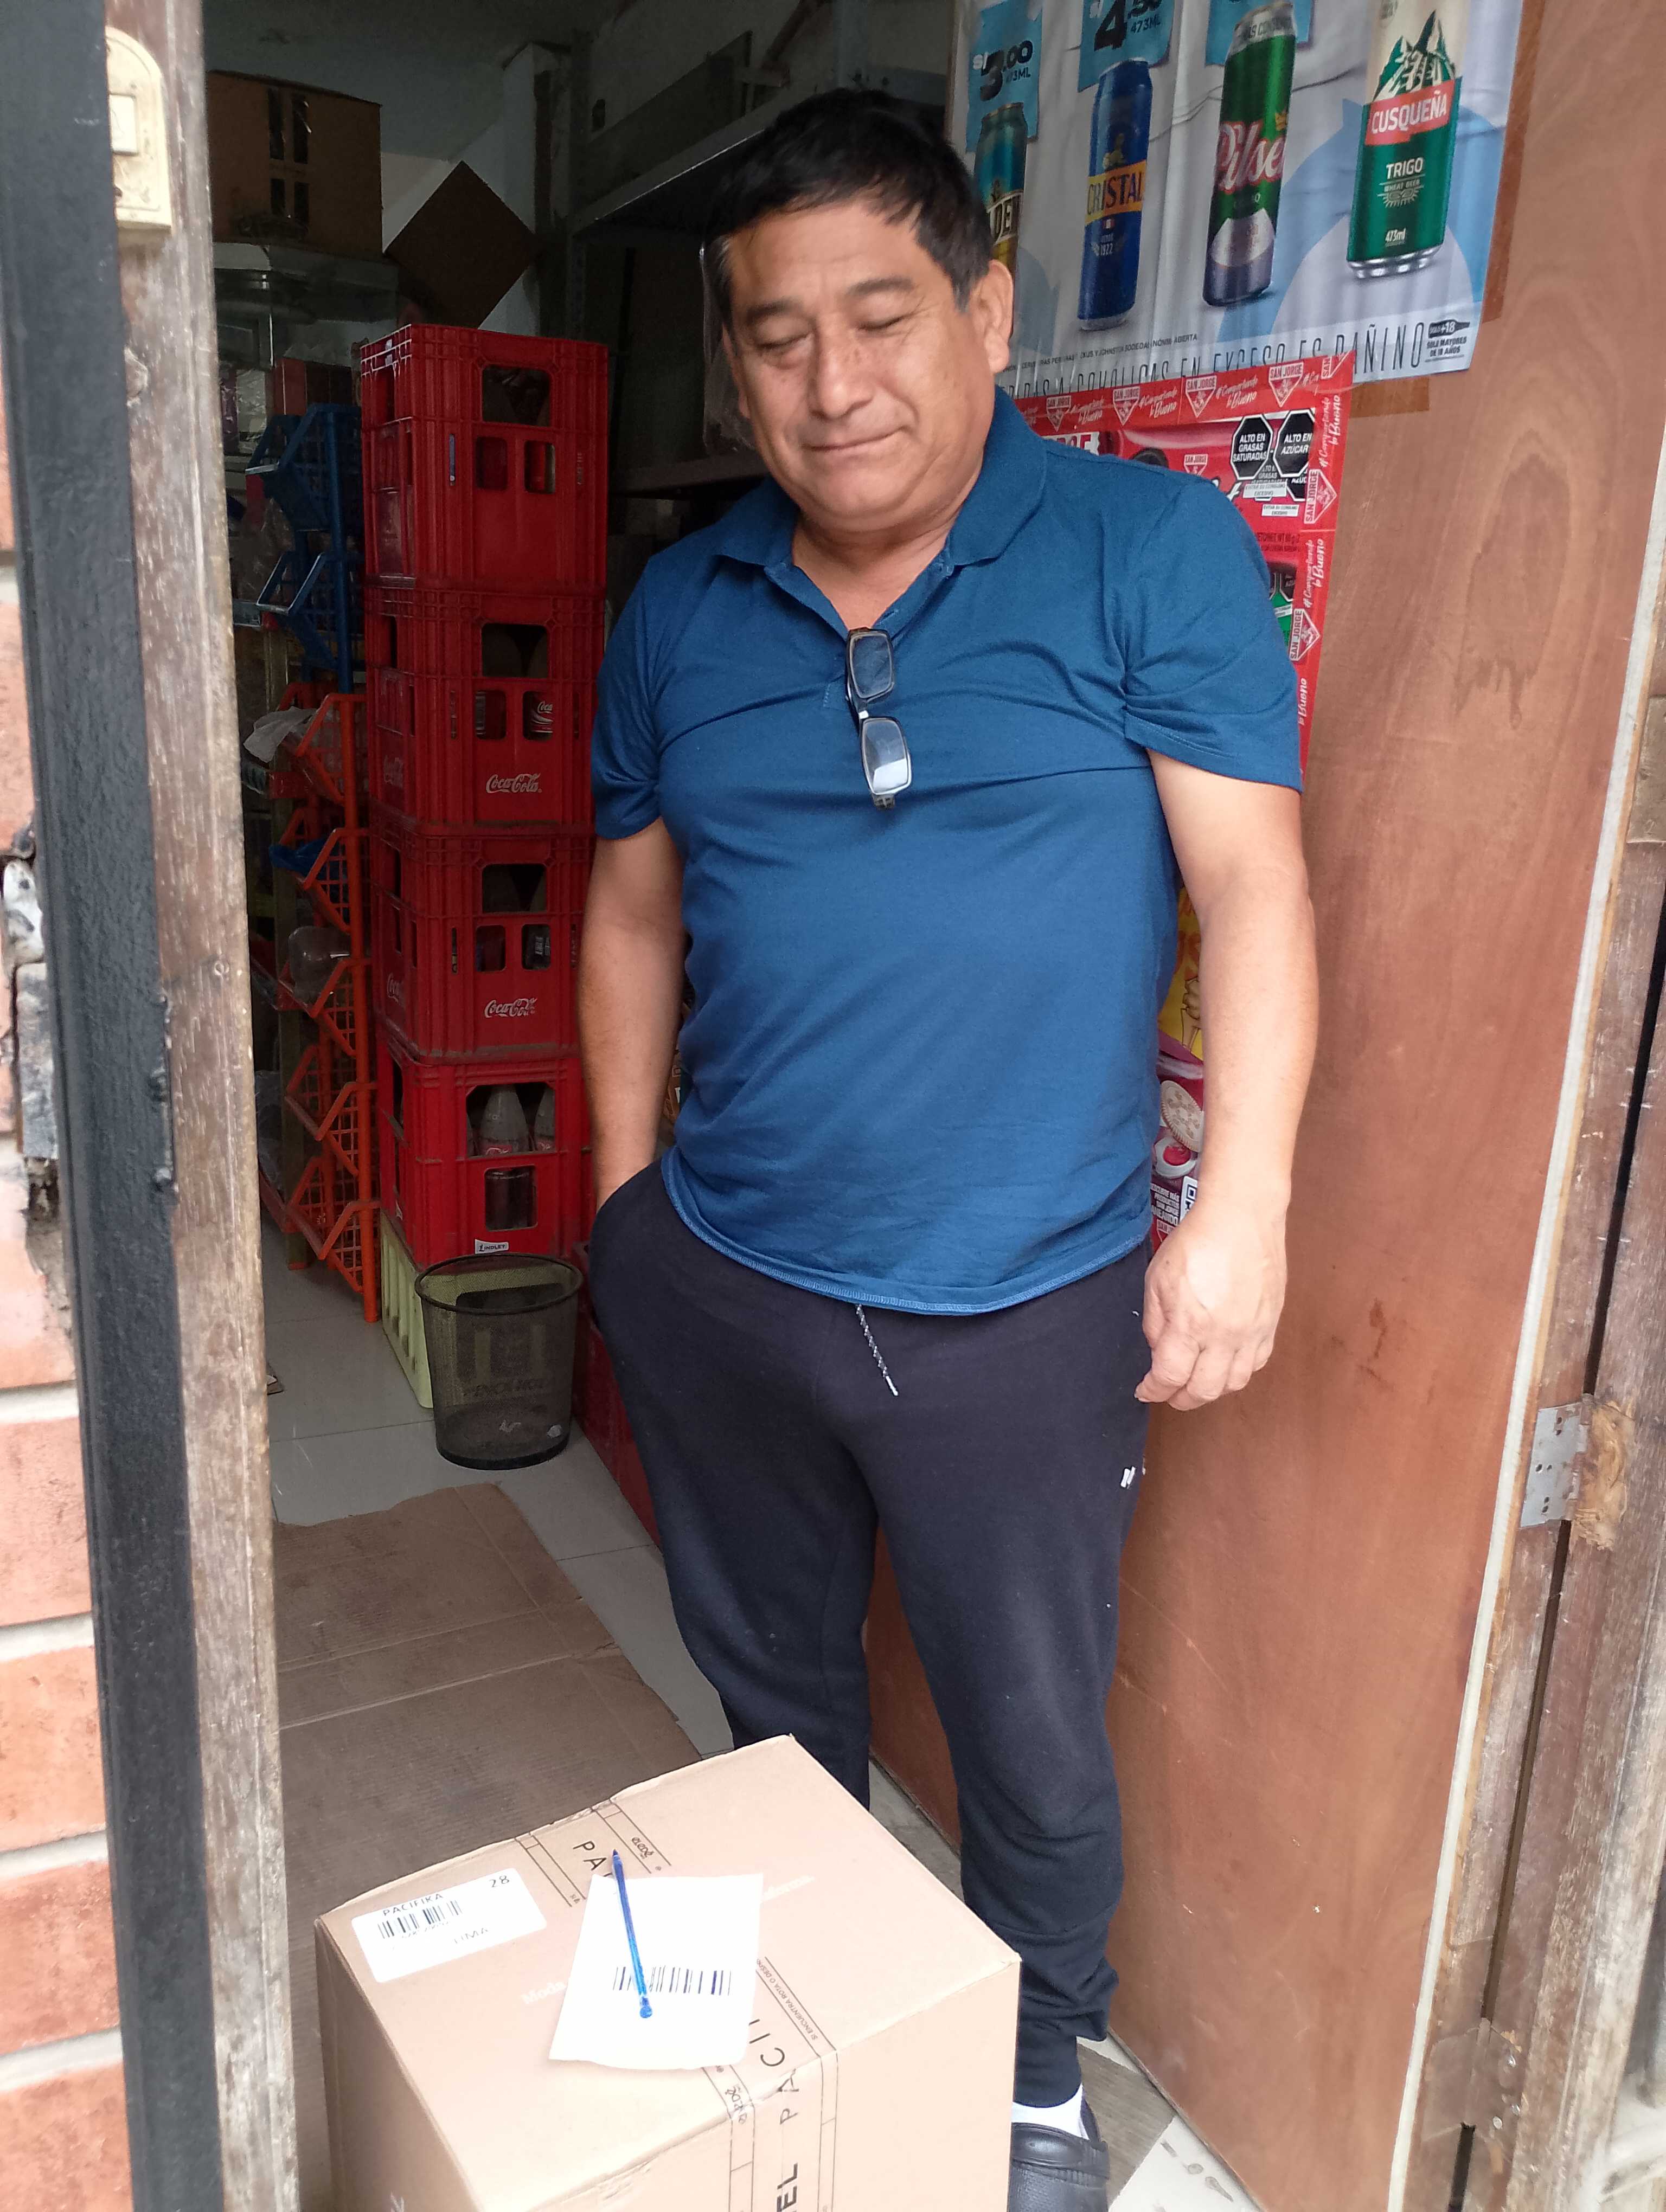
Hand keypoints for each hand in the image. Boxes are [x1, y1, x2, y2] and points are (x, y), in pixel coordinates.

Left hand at [1137, 1198, 1286, 1410]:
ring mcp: (1253, 1331)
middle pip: (1205, 1390)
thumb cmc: (1196, 1241)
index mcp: (1191, 1324)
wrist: (1242, 1217)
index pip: (1171, 1376)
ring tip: (1196, 1381)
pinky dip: (1238, 1371)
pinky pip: (1258, 1362)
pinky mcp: (1272, 1323)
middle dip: (1181, 1398)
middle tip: (1169, 1393)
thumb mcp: (1157, 1280)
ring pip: (1235, 1383)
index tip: (1145, 1390)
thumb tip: (1160, 1351)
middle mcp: (1225, 1336)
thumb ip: (1156, 1322)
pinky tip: (1225, 1364)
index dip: (1154, 1390)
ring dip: (1212, 1390)